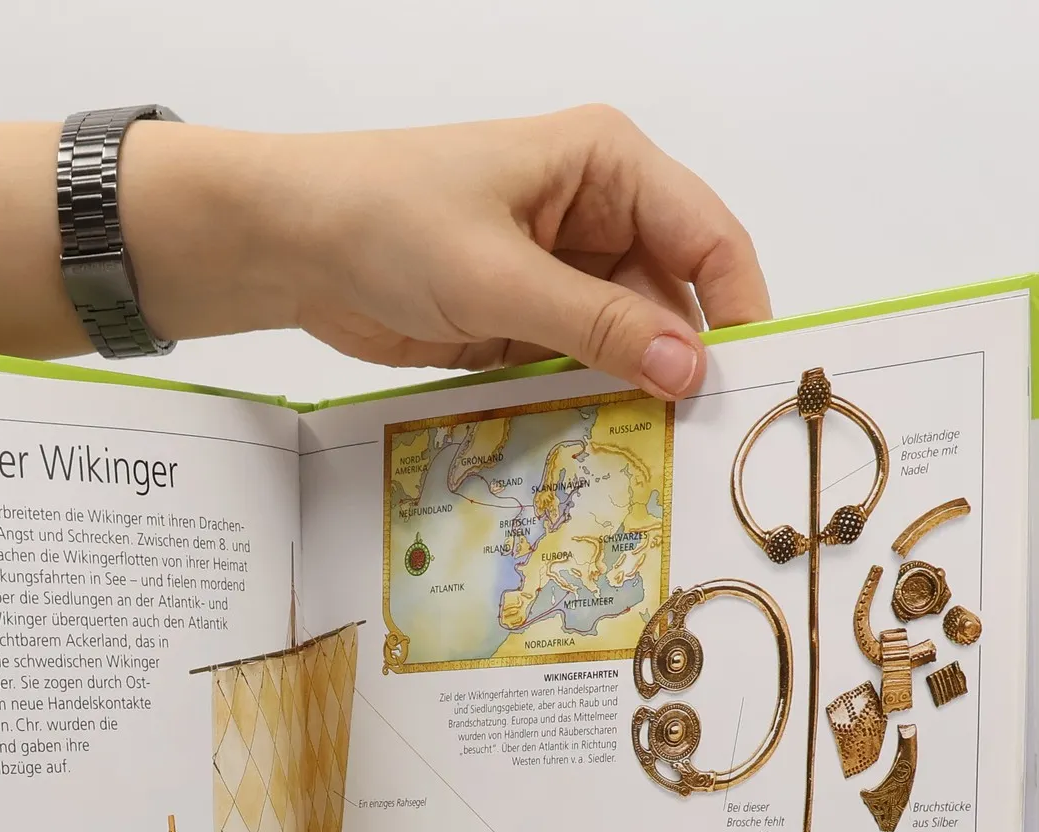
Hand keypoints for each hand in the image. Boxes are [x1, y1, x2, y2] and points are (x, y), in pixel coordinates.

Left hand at [131, 108, 769, 399]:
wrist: (292, 245)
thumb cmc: (387, 220)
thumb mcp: (499, 276)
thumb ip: (597, 326)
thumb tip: (687, 369)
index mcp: (607, 166)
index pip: (707, 236)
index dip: (735, 309)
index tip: (747, 383)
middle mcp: (595, 215)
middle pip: (672, 299)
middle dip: (682, 366)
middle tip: (698, 444)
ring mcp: (559, 273)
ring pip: (627, 342)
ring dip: (632, 394)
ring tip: (650, 458)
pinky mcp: (524, 322)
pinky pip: (577, 368)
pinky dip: (586, 404)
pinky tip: (597, 449)